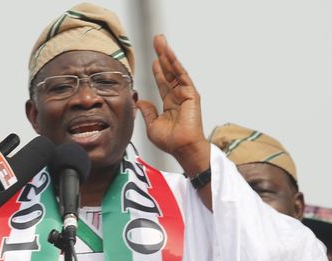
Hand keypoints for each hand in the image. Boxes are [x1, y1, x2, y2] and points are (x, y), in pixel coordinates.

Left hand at [136, 34, 209, 176]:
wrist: (182, 148)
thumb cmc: (170, 141)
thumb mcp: (152, 125)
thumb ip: (147, 111)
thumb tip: (140, 101)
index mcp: (170, 104)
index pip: (163, 82)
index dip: (157, 70)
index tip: (153, 59)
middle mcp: (178, 96)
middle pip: (169, 72)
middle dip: (162, 56)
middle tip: (157, 41)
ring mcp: (185, 94)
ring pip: (175, 70)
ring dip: (168, 55)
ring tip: (161, 42)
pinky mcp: (191, 94)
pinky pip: (181, 75)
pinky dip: (175, 64)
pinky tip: (169, 54)